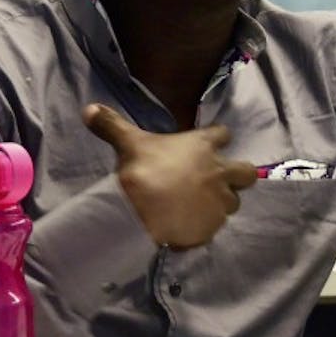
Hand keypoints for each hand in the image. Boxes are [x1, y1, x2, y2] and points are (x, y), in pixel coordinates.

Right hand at [83, 103, 256, 248]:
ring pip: (233, 203)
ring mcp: (219, 203)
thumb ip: (111, 124)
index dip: (218, 138)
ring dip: (221, 203)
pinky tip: (188, 227)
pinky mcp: (212, 228)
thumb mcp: (127, 141)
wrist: (142, 209)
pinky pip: (214, 228)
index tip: (211, 142)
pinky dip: (204, 227)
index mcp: (204, 146)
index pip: (223, 134)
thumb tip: (89, 109)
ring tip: (201, 207)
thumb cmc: (141, 168)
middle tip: (219, 180)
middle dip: (238, 176)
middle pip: (247, 173)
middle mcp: (219, 173)